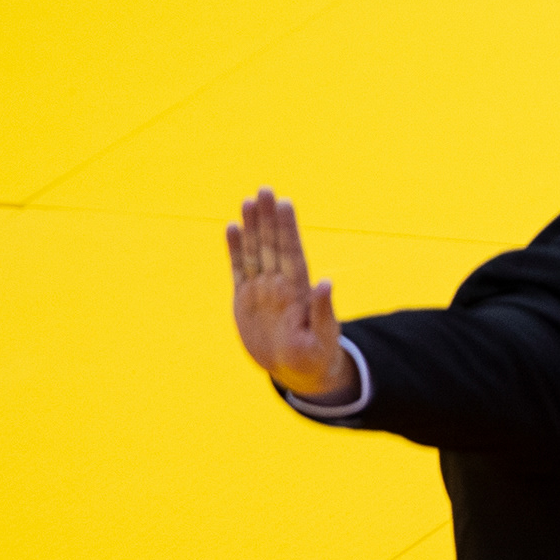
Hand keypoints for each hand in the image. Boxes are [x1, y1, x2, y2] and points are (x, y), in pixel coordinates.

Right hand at [229, 190, 359, 401]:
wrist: (296, 369)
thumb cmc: (315, 354)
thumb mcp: (322, 336)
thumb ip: (322, 310)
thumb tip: (326, 283)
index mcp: (298, 290)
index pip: (292, 251)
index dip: (287, 227)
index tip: (284, 203)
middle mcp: (279, 283)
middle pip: (272, 244)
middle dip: (268, 218)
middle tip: (264, 190)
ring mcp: (262, 289)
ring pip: (255, 251)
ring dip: (252, 226)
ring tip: (249, 201)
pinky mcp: (245, 298)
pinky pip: (239, 269)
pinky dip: (235, 249)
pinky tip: (233, 226)